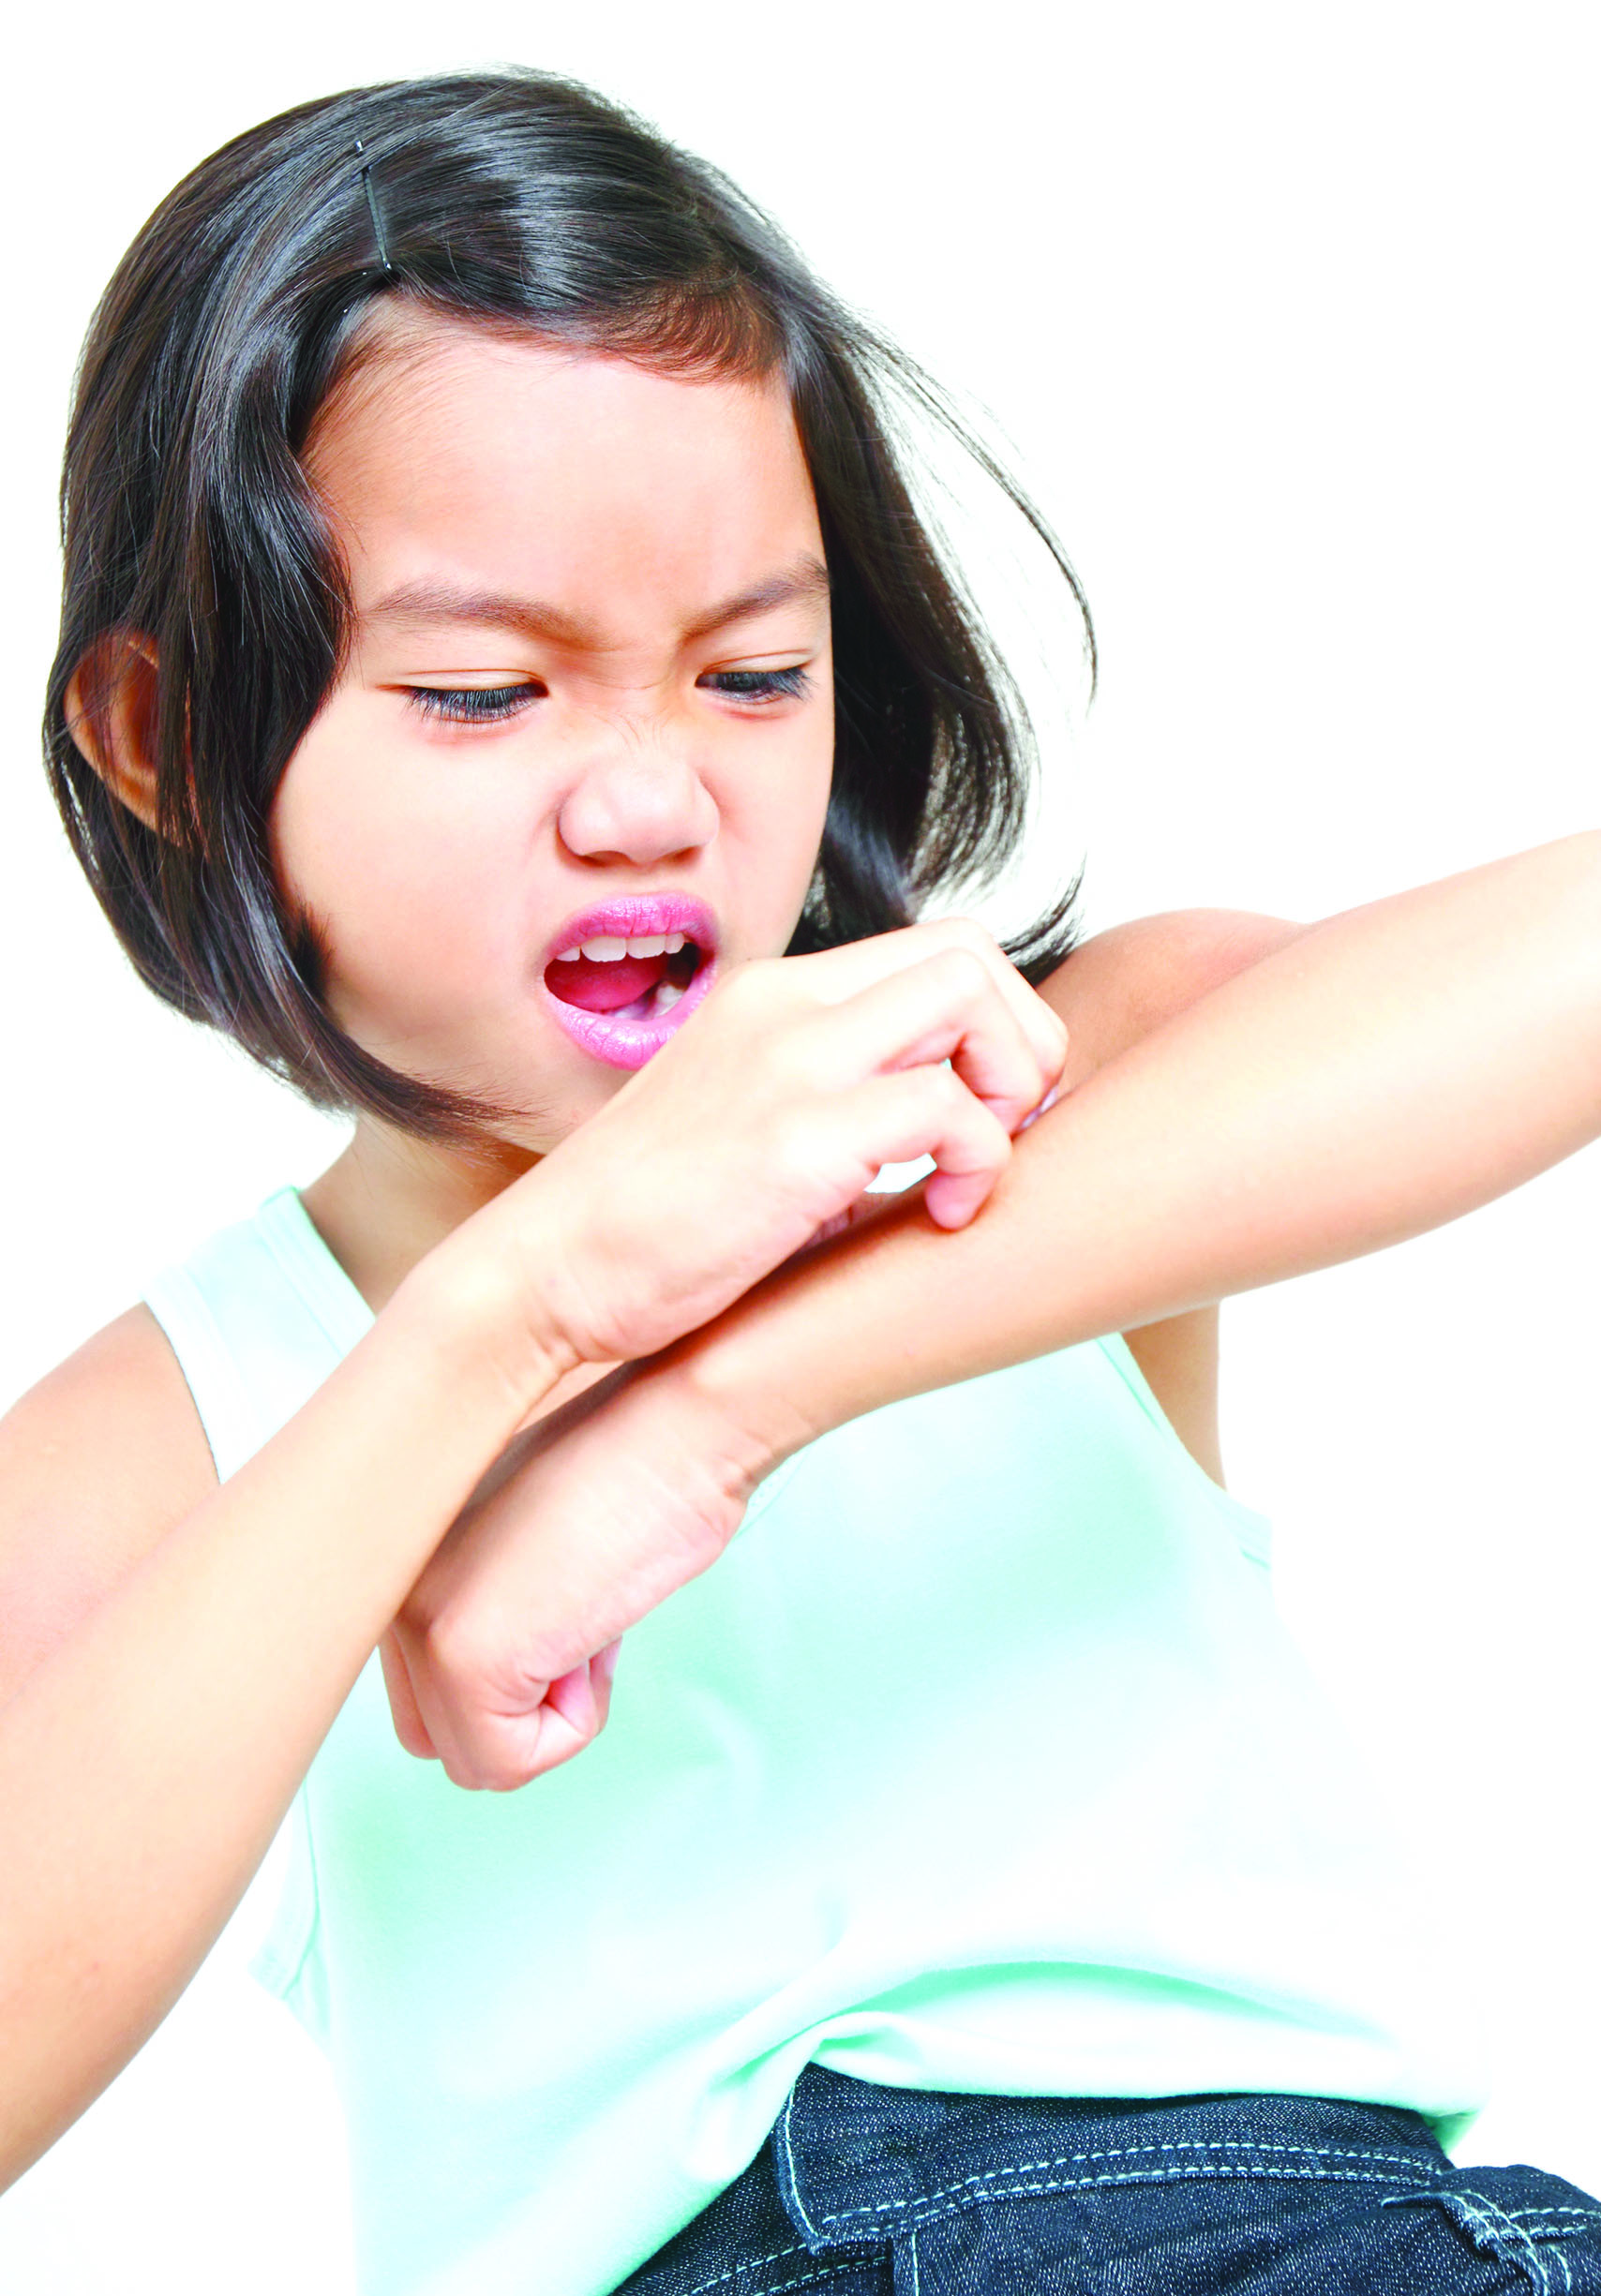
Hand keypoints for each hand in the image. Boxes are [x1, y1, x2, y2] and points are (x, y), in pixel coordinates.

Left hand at [380, 1354, 769, 1787]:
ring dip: (548, 1711)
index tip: (570, 1591)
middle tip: (579, 1610)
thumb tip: (511, 1680)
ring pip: (472, 1756)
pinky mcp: (460, 1660)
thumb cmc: (638, 1465)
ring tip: (586, 1610)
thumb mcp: (528, 1537)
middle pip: (432, 1732)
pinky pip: (511, 1763)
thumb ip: (488, 1598)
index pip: (417, 1683)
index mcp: (392, 1545)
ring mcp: (413, 1621)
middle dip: (518, 1703)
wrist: (678, 1419)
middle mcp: (381, 1579)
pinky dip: (572, 1724)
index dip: (515, 1663)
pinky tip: (595, 1631)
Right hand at [455, 918, 1067, 1375]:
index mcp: (769, 999)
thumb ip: (830, 1113)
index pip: (933, 949)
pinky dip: (980, 1162)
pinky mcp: (798, 1139)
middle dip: (1023, 1041)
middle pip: (972, 951)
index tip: (982, 1113)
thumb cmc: (636, 1231)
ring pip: (972, 996)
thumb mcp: (741, 1134)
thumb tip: (919, 1146)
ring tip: (972, 1171)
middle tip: (1000, 1135)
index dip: (992, 1024)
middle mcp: (783, 1007)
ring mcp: (789, 1064)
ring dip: (1011, 1083)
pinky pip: (950, 1106)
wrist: (538, 1278)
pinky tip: (939, 1218)